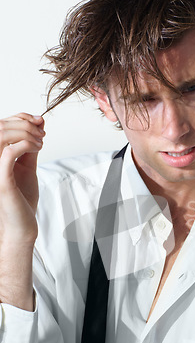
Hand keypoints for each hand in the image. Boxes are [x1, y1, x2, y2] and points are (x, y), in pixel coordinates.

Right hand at [0, 112, 44, 244]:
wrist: (22, 225)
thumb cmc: (23, 198)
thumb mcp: (27, 167)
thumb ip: (31, 147)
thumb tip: (39, 124)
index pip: (1, 125)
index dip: (20, 117)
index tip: (39, 121)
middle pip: (1, 126)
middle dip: (25, 123)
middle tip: (42, 132)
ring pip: (2, 136)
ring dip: (26, 132)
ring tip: (40, 142)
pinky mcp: (2, 181)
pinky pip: (8, 154)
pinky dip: (25, 145)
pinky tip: (36, 148)